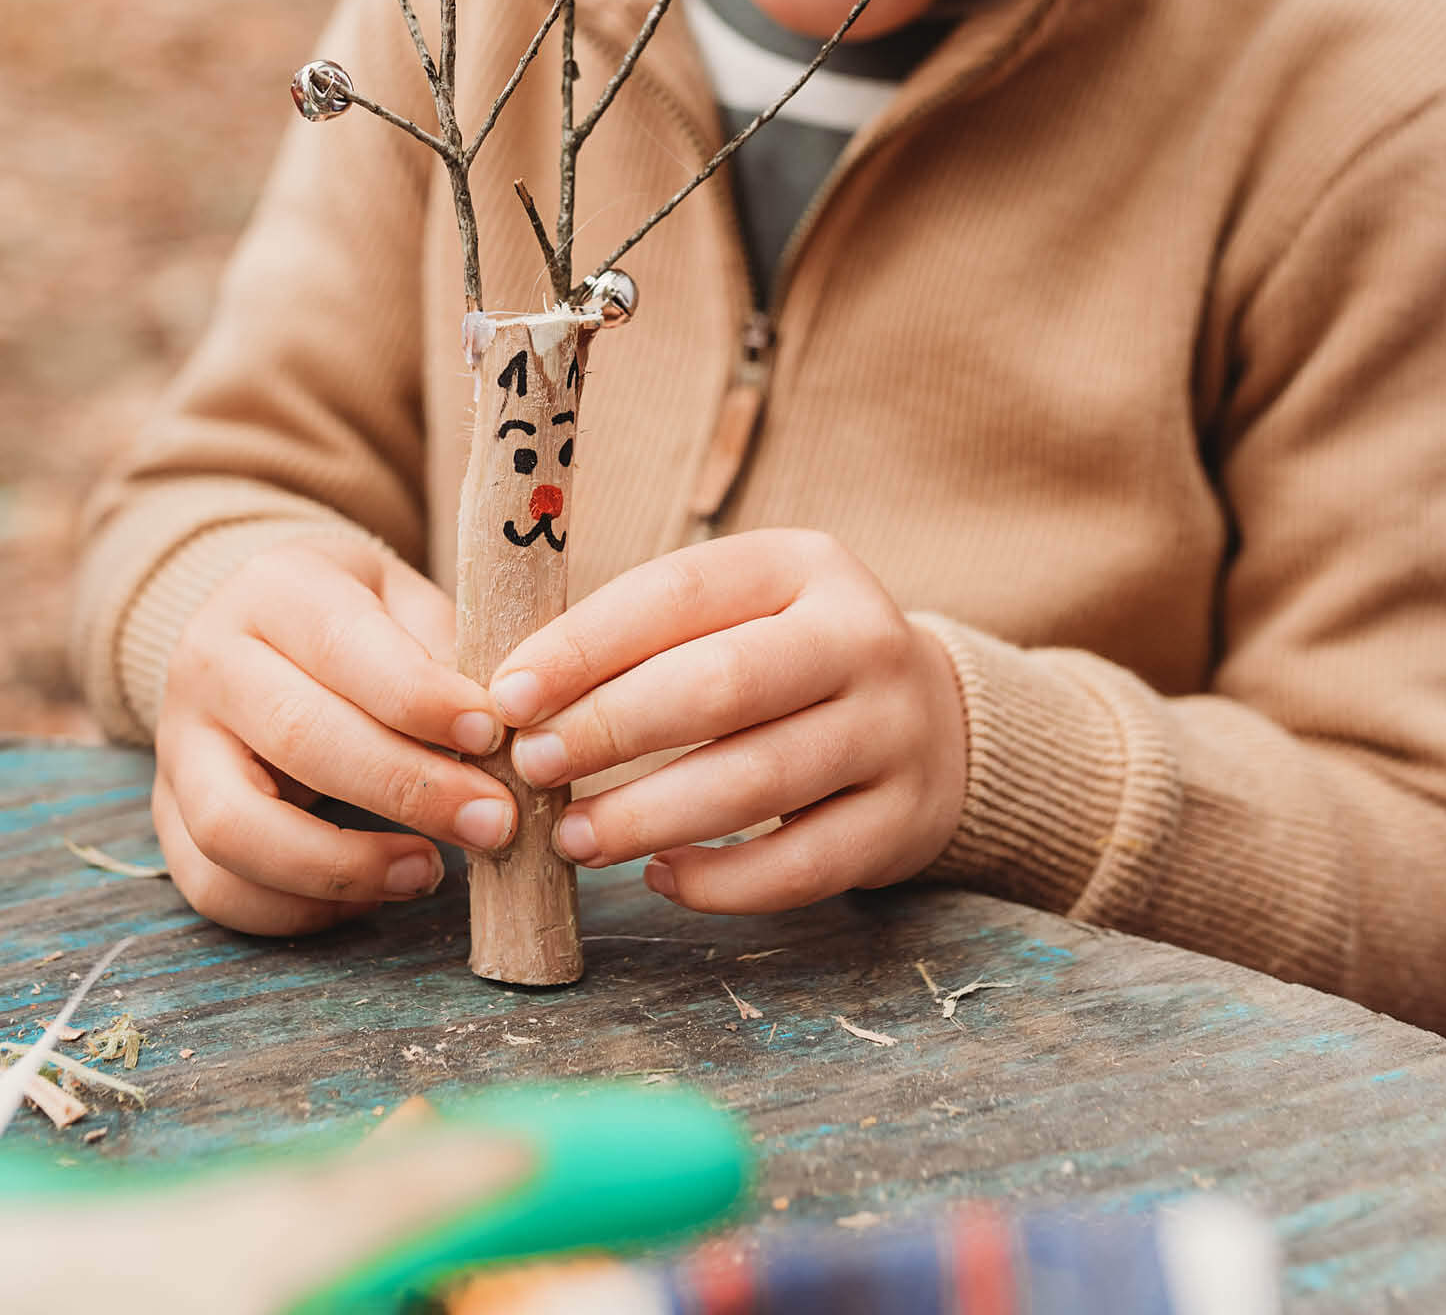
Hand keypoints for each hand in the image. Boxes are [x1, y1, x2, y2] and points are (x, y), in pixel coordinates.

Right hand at [153, 531, 515, 934]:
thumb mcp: (400, 598)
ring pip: (234, 825)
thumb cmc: (355, 619)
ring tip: (429, 872)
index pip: (345, 646)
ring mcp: (179, 745)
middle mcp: (209, 662)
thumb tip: (508, 731)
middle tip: (494, 822)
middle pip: (299, 737)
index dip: (420, 699)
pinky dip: (295, 910)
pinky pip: (214, 885)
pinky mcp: (168, 816)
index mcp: (274, 590)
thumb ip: (447, 650)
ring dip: (342, 867)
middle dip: (408, 790)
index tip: (491, 735)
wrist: (253, 624)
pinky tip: (372, 895)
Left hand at [488, 530, 969, 913]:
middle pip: (722, 685)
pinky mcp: (903, 820)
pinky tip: (660, 877)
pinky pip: (801, 866)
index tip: (507, 695)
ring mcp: (892, 730)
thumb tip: (516, 696)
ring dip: (648, 816)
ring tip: (573, 836)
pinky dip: (721, 882)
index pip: (680, 595)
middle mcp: (860, 637)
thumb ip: (646, 636)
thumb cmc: (787, 660)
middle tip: (530, 765)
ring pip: (757, 782)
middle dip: (609, 729)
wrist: (938, 718)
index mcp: (803, 564)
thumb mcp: (739, 610)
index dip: (584, 646)